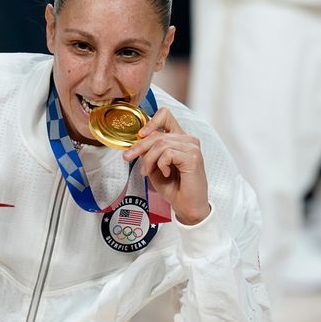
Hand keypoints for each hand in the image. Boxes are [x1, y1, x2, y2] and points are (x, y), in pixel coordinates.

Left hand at [123, 107, 209, 224]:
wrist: (187, 206)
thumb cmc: (173, 187)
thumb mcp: (155, 166)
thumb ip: (148, 152)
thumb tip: (136, 140)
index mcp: (180, 138)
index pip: (165, 115)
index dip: (150, 121)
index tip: (139, 134)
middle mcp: (188, 139)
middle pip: (157, 133)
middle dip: (139, 147)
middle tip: (128, 157)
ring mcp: (192, 147)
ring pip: (160, 144)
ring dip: (149, 160)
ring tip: (148, 172)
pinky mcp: (193, 157)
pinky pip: (167, 154)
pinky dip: (161, 164)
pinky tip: (166, 173)